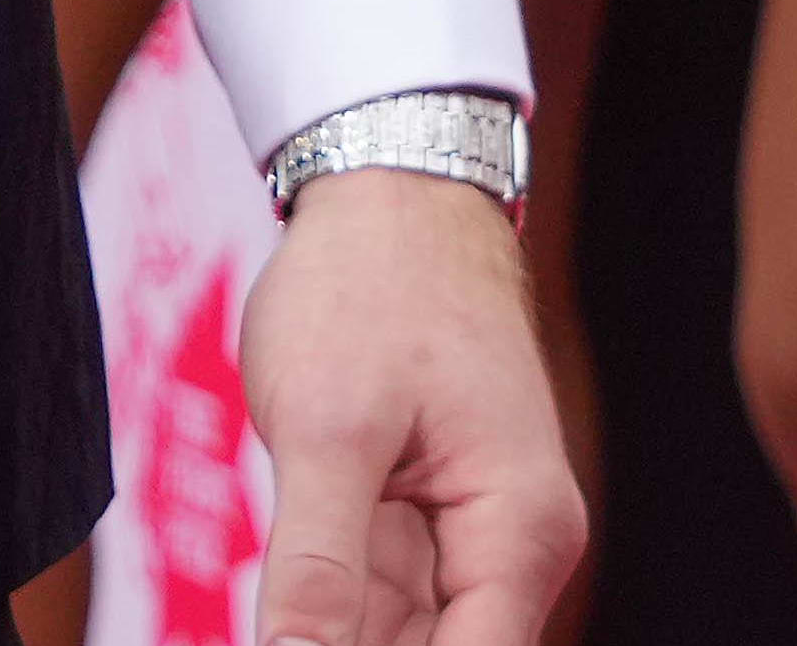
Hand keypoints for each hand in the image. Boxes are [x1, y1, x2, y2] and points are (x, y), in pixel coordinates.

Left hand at [235, 166, 585, 645]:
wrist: (389, 194)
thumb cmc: (370, 286)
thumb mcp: (329, 425)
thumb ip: (318, 562)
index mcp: (518, 532)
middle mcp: (511, 548)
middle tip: (279, 620)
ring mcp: (467, 537)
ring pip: (398, 637)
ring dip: (331, 635)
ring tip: (278, 609)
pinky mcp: (420, 521)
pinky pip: (377, 599)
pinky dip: (326, 614)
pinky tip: (279, 614)